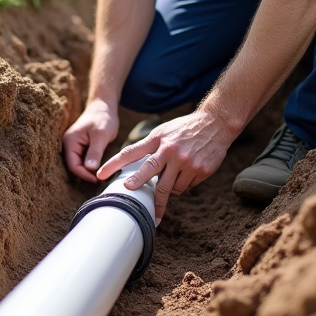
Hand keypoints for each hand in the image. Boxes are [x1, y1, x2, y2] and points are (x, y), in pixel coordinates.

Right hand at [62, 99, 119, 181]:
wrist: (104, 107)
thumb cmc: (102, 118)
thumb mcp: (100, 135)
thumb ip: (94, 151)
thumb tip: (89, 168)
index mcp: (70, 141)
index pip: (72, 165)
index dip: (83, 174)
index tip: (96, 179)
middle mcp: (69, 145)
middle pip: (74, 166)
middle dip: (85, 175)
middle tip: (100, 180)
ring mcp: (74, 146)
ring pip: (79, 165)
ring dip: (88, 171)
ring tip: (100, 176)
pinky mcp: (81, 148)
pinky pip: (83, 161)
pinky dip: (90, 166)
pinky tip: (99, 169)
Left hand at [96, 110, 235, 223]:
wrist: (216, 123)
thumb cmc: (185, 129)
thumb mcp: (164, 131)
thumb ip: (151, 148)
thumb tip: (139, 173)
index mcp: (157, 139)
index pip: (131, 152)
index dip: (114, 164)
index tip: (100, 174)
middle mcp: (170, 150)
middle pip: (149, 172)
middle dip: (137, 183)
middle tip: (127, 192)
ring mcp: (186, 162)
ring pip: (170, 187)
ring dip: (169, 187)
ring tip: (177, 174)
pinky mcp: (200, 171)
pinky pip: (186, 187)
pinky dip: (185, 183)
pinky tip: (191, 170)